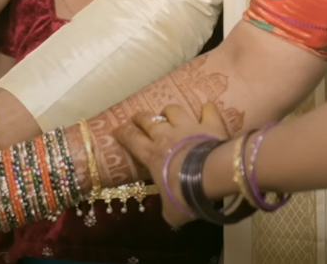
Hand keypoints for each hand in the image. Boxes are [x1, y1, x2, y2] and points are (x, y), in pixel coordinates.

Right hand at [115, 102, 229, 226]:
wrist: (211, 178)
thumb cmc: (185, 195)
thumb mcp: (171, 211)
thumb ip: (168, 210)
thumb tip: (169, 216)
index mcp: (152, 155)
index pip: (131, 139)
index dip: (122, 133)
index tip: (116, 130)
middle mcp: (165, 135)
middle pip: (147, 119)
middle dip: (140, 117)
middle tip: (138, 118)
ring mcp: (187, 126)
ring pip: (172, 109)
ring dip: (169, 111)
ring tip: (169, 113)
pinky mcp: (208, 124)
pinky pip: (208, 110)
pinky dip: (207, 110)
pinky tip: (207, 110)